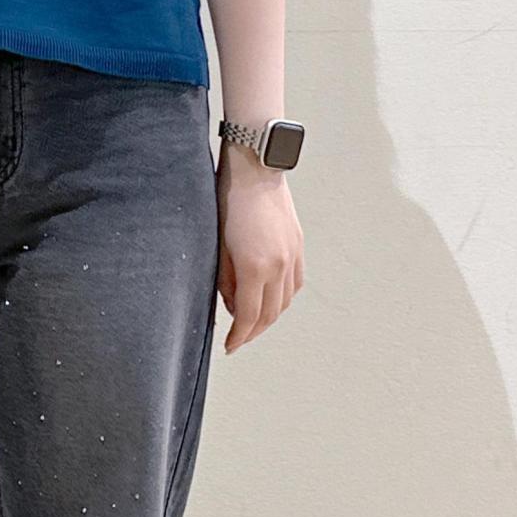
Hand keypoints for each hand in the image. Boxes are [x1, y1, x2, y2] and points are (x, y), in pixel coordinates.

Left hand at [215, 142, 303, 351]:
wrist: (255, 169)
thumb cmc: (227, 202)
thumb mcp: (217, 246)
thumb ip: (226, 281)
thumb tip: (233, 306)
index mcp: (256, 267)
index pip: (249, 317)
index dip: (239, 337)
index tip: (229, 346)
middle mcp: (279, 265)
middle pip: (270, 314)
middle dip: (253, 332)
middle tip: (238, 339)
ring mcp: (292, 255)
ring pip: (285, 301)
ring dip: (269, 317)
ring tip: (251, 322)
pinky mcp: (298, 245)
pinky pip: (295, 283)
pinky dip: (282, 297)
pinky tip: (270, 298)